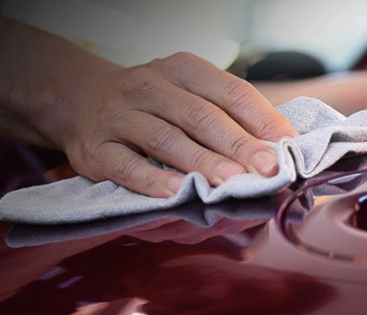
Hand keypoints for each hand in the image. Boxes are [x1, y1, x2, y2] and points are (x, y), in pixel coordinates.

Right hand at [57, 52, 297, 196]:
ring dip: (203, 163)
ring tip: (232, 183)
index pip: (229, 91)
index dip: (261, 118)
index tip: (288, 144)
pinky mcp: (96, 149)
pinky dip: (153, 181)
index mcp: (182, 69)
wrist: (78, 101)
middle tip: (267, 169)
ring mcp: (119, 116)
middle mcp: (148, 86)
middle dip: (239, 144)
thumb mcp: (186, 93)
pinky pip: (127, 166)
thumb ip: (225, 114)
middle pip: (201, 116)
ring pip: (167, 140)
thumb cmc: (152, 105)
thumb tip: (277, 147)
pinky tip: (177, 193)